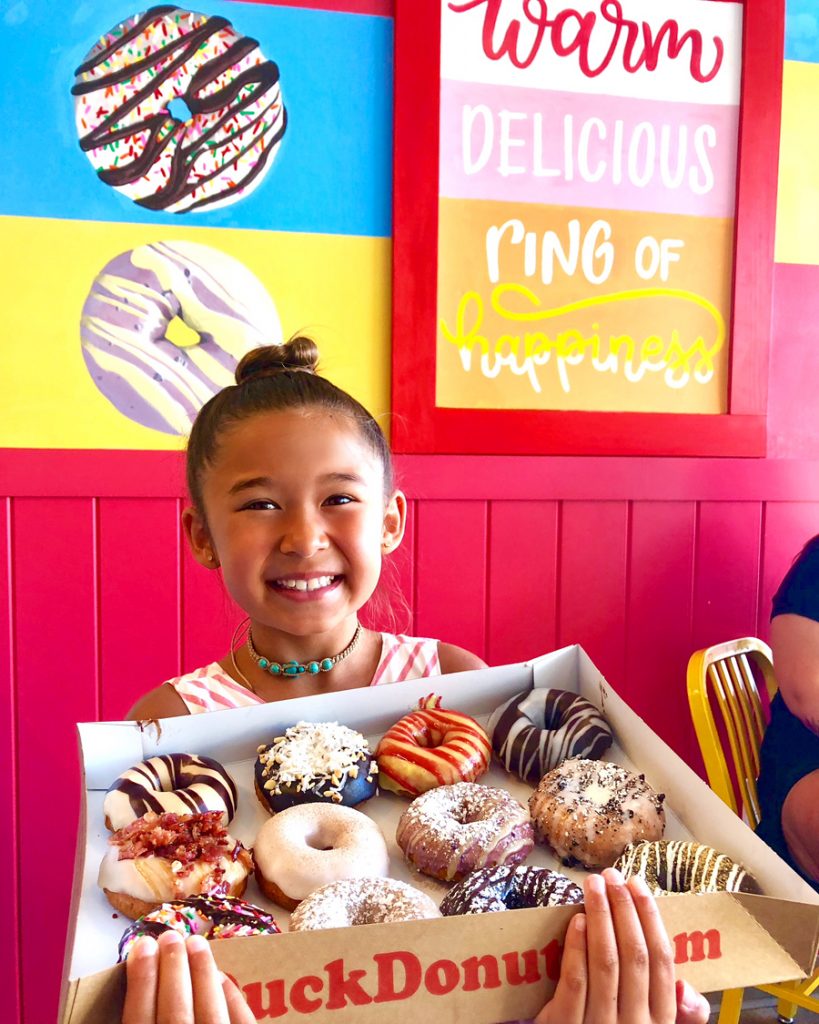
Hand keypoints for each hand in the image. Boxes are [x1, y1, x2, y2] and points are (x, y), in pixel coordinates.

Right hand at [123, 930, 254, 1023]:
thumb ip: (140, 1015)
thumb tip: (139, 975)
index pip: (139, 1019)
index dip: (141, 979)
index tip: (143, 944)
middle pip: (175, 1013)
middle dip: (173, 969)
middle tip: (170, 936)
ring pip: (210, 1014)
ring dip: (202, 974)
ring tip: (196, 943)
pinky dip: (232, 1000)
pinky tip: (222, 976)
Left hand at [535, 869, 709, 1023]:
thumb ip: (677, 1015)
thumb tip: (689, 990)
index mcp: (661, 1022)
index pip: (662, 962)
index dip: (651, 919)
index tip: (637, 884)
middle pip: (634, 956)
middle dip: (624, 909)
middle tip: (611, 876)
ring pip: (606, 964)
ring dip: (600, 918)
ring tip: (592, 886)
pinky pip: (575, 983)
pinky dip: (576, 948)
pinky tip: (577, 921)